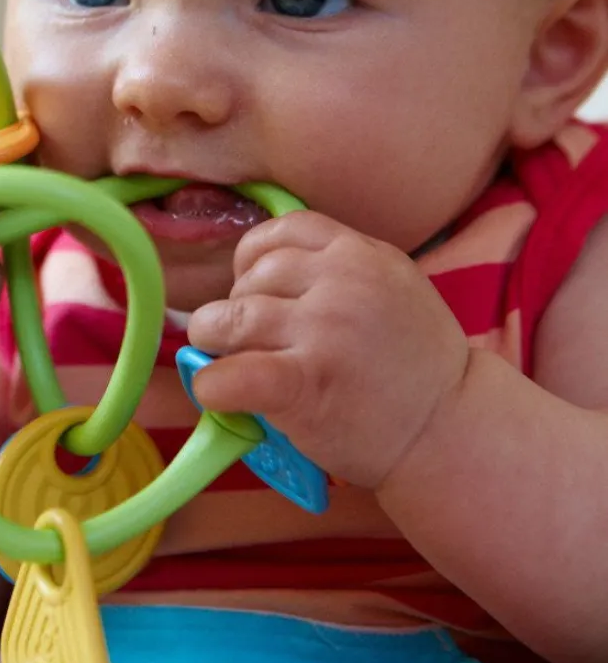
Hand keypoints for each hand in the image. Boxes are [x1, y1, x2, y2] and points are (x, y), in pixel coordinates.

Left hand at [187, 211, 469, 489]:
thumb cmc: (417, 368)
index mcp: (360, 253)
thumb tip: (261, 277)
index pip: (282, 231)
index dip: (253, 260)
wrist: (451, 431)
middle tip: (249, 342)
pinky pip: (230, 375)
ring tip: (230, 364)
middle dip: (237, 309)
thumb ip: (339, 272)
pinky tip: (220, 394)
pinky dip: (212, 386)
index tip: (255, 291)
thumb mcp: (393, 287)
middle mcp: (341, 283)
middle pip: (251, 279)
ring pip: (230, 320)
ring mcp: (322, 331)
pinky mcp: (304, 384)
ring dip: (217, 344)